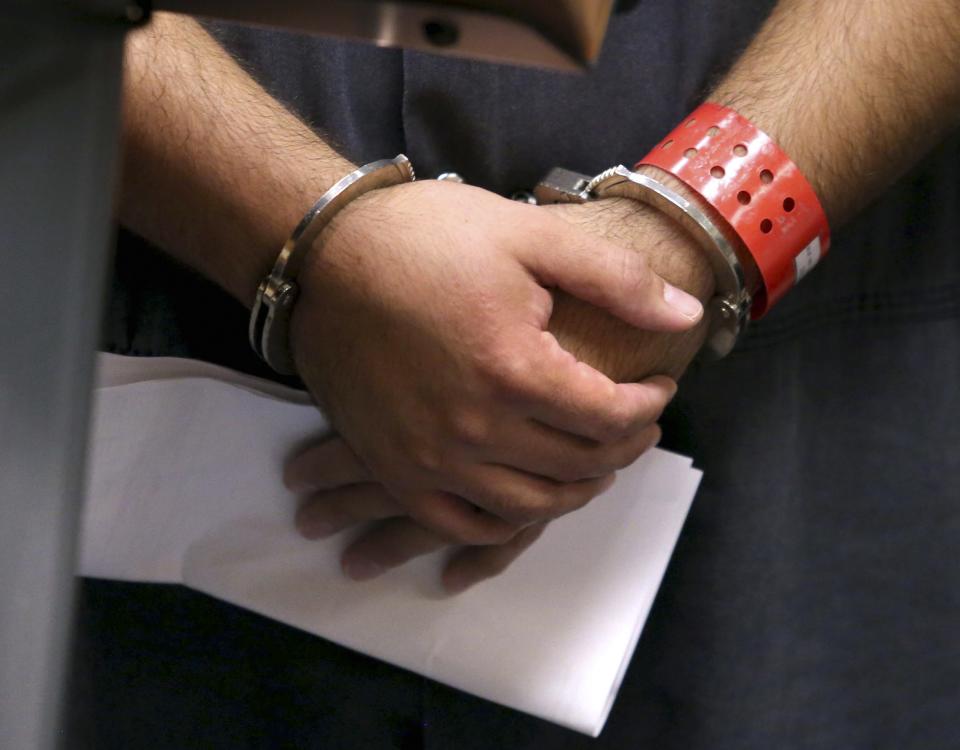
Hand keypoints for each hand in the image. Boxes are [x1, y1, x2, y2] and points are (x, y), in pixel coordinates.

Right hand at [288, 179, 701, 545]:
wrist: (325, 255)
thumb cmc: (426, 237)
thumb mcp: (530, 236)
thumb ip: (616, 280)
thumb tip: (685, 315)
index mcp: (514, 369)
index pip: (609, 416)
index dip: (649, 405)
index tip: (659, 385)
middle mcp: (475, 427)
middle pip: (576, 466)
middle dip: (623, 448)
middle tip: (638, 425)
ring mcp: (429, 456)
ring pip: (525, 506)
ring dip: (573, 494)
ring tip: (593, 468)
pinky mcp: (393, 465)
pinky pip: (457, 522)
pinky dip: (501, 524)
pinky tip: (520, 503)